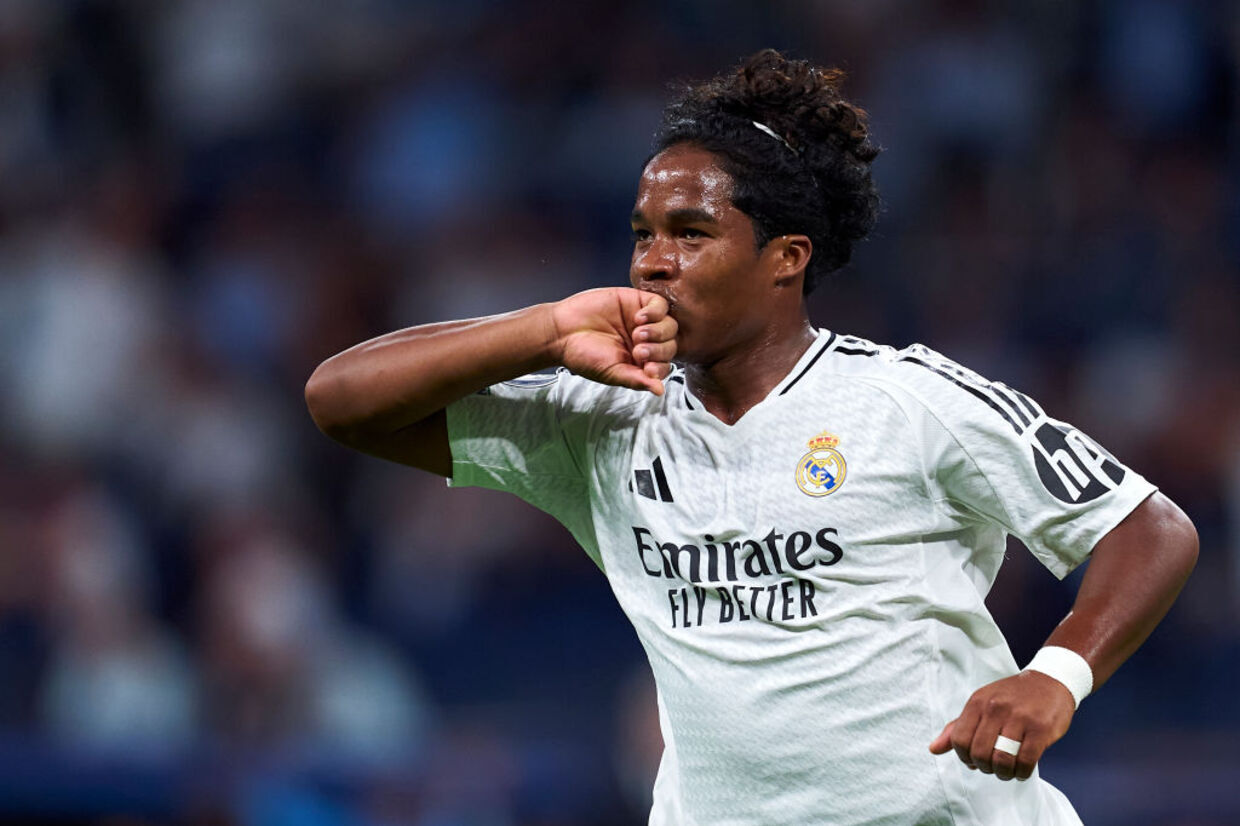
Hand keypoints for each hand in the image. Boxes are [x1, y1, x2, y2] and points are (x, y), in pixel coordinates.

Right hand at [550, 287, 677, 394]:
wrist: (562, 331)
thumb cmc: (583, 356)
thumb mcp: (612, 373)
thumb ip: (636, 380)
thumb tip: (660, 391)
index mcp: (641, 362)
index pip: (664, 365)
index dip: (660, 367)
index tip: (646, 369)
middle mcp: (646, 341)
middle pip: (670, 345)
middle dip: (658, 349)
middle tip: (638, 350)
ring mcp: (643, 321)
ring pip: (670, 325)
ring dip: (658, 331)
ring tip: (637, 333)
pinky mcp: (637, 301)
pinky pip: (660, 304)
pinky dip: (655, 312)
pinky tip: (639, 318)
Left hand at [928, 671, 1074, 780]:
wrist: (1050, 681)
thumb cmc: (1013, 697)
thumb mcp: (982, 704)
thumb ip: (958, 727)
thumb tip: (933, 749)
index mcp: (978, 702)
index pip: (959, 740)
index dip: (964, 757)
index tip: (974, 761)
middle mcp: (996, 708)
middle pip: (979, 752)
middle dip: (984, 768)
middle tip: (993, 768)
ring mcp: (1019, 718)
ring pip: (1001, 759)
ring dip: (1003, 773)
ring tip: (1007, 771)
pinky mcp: (1040, 729)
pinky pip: (1026, 761)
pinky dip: (1022, 773)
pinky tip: (1022, 771)